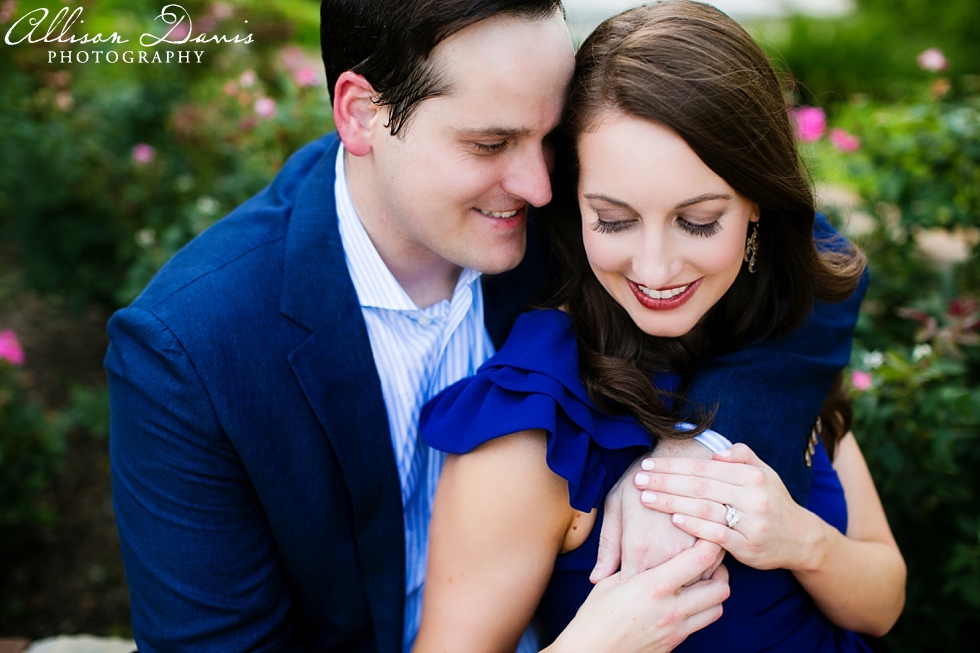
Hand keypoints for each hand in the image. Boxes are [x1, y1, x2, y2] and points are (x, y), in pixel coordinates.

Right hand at [547, 540, 728, 652]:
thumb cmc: (594, 616)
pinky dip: (700, 610)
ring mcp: (676, 630)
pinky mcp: (674, 644)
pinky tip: (684, 601)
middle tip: (708, 561)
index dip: (711, 543)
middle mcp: (672, 609)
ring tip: (700, 582)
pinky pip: (699, 625)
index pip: (701, 560)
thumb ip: (636, 566)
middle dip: (720, 571)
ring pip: (717, 609)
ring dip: (714, 593)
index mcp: (654, 586)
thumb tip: (647, 551)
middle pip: (720, 587)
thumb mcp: (612, 583)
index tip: (707, 535)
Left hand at [592, 455, 698, 581]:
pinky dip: (698, 573)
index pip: (632, 586)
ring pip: (687, 586)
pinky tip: (686, 565)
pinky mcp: (712, 544)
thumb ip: (607, 547)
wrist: (677, 458)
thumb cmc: (639, 481)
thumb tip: (598, 580)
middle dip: (652, 589)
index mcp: (639, 548)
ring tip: (666, 571)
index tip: (625, 579)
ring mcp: (692, 551)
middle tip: (645, 578)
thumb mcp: (615, 507)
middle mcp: (667, 554)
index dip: (627, 586)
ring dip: (677, 583)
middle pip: (661, 591)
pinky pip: (708, 573)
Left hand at [632, 443, 816, 570]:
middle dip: (665, 481)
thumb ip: (741, 456)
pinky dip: (694, 527)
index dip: (674, 465)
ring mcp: (752, 523)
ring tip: (646, 498)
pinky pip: (717, 535)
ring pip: (705, 509)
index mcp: (752, 475)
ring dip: (672, 502)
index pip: (704, 468)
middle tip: (639, 478)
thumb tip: (715, 452)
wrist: (801, 539)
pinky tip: (674, 519)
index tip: (648, 464)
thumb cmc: (772, 501)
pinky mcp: (749, 547)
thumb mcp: (764, 472)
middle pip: (700, 486)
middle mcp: (753, 497)